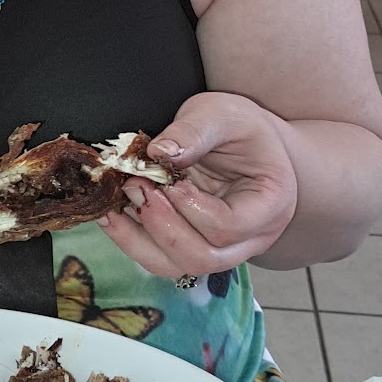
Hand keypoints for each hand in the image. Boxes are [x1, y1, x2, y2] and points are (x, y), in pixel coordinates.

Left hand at [99, 92, 297, 279]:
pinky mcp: (194, 248)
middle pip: (203, 257)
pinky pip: (161, 260)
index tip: (168, 179)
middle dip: (161, 225)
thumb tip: (159, 153)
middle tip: (136, 186)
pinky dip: (131, 240)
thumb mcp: (222, 114)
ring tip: (115, 204)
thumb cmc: (243, 129)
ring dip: (138, 239)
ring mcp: (223, 250)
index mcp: (269, 205)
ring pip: (177, 267)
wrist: (247, 144)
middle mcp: (251, 239)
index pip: (228, 226)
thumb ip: (194, 132)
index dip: (191, 207)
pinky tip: (112, 215)